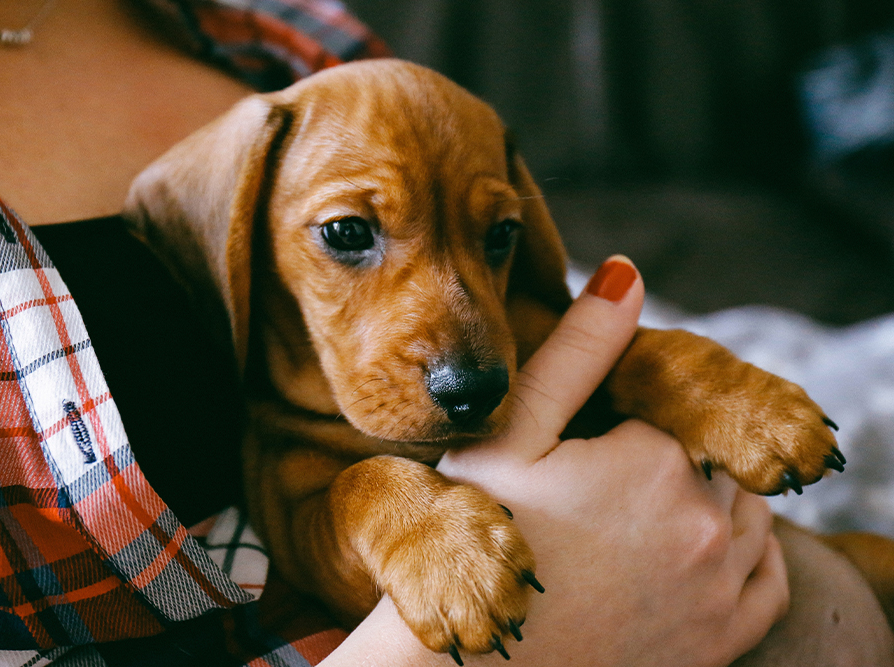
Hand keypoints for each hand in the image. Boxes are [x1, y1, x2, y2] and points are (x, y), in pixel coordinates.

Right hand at [324, 256, 788, 666]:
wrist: (475, 665)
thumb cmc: (478, 539)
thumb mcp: (511, 434)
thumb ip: (577, 351)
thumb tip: (629, 273)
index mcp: (658, 464)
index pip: (677, 408)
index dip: (632, 419)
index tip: (588, 447)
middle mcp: (707, 526)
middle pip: (717, 457)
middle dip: (671, 455)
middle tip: (604, 480)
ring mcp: (720, 589)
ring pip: (749, 510)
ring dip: (714, 496)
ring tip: (642, 508)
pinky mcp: (721, 641)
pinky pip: (768, 579)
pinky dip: (750, 554)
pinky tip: (706, 546)